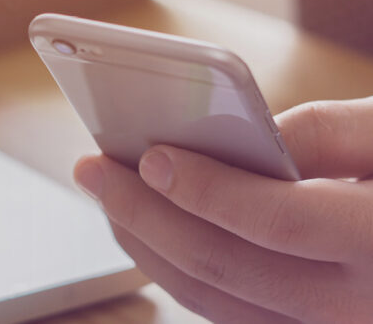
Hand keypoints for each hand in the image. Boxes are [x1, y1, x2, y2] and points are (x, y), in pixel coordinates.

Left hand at [75, 97, 372, 323]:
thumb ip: (330, 131)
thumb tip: (242, 142)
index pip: (279, 223)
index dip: (207, 189)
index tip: (150, 154)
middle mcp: (358, 307)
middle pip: (227, 268)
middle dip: (146, 215)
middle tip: (92, 169)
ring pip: (215, 301)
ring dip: (148, 247)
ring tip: (107, 196)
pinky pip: (230, 311)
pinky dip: (180, 272)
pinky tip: (150, 231)